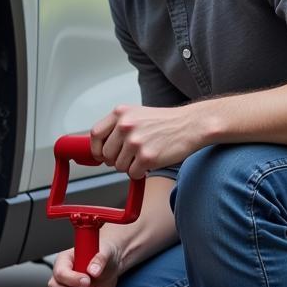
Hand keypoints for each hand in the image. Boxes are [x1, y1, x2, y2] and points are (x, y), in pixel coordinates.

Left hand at [90, 104, 208, 178]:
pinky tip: (150, 162)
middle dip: (116, 160)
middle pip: (106, 154)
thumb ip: (117, 127)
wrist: (190, 125)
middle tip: (130, 156)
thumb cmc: (164, 122)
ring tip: (143, 156)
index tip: (101, 155)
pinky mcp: (147, 156)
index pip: (95, 134)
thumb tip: (99, 148)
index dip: (96, 149)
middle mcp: (125, 126)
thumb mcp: (136, 115)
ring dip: (130, 166)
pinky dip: (140, 173)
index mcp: (120, 113)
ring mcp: (136, 141)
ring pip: (118, 166)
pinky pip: (133, 173)